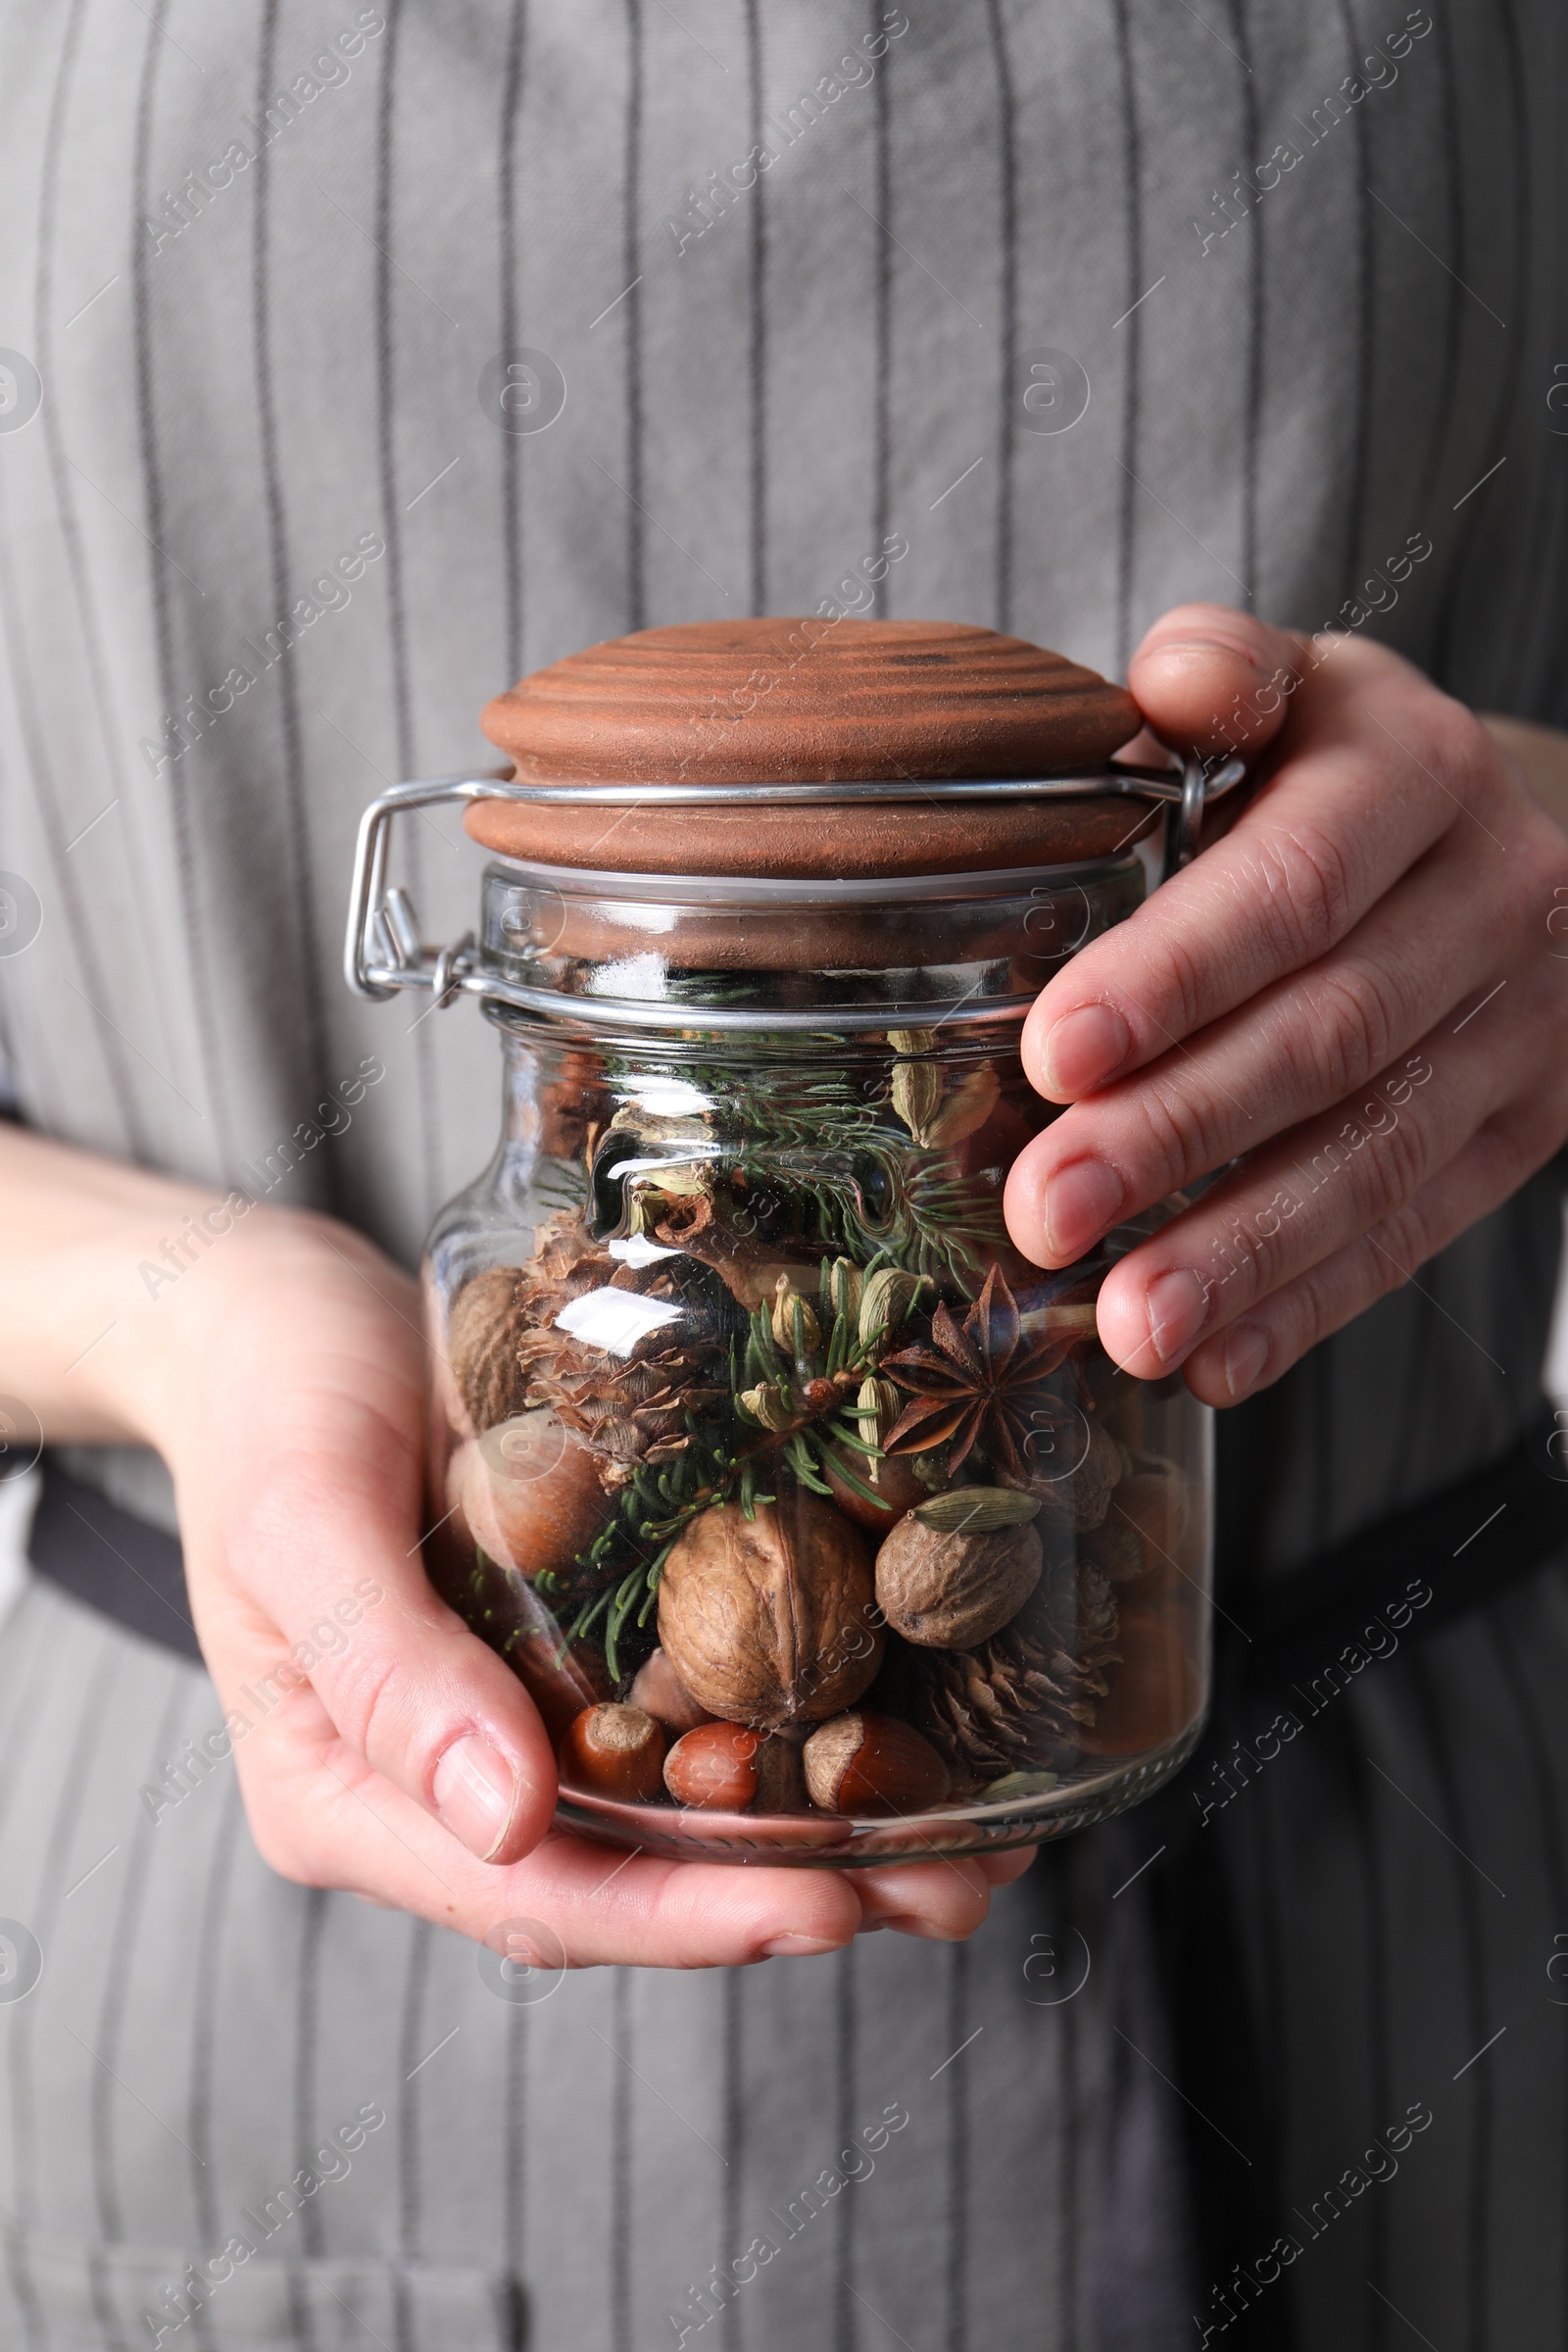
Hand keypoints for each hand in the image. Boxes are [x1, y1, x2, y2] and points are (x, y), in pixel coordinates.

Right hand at [120, 1206, 1027, 1961]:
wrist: (273, 1315)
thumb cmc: (269, 1401)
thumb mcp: (300, 1516)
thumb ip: (385, 1668)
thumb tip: (505, 1821)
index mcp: (353, 1799)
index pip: (540, 1897)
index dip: (688, 1915)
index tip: (829, 1904)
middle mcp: (447, 1788)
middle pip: (635, 1878)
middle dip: (799, 1892)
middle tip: (954, 1882)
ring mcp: (516, 1722)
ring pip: (677, 1813)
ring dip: (824, 1829)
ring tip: (976, 1830)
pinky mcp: (570, 1651)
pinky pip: (684, 1713)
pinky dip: (788, 1727)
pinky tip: (898, 1713)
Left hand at [1002, 605, 1567, 1403]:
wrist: (1498, 841)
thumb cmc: (1330, 772)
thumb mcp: (1291, 694)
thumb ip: (1226, 681)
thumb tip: (1171, 681)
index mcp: (1413, 767)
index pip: (1295, 880)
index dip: (1177, 972)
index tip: (1057, 1052)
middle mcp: (1493, 893)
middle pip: (1330, 1032)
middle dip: (1180, 1133)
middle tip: (1046, 1210)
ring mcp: (1526, 1022)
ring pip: (1380, 1151)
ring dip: (1243, 1250)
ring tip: (1127, 1324)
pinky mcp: (1527, 1125)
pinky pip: (1419, 1227)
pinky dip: (1311, 1303)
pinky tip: (1215, 1359)